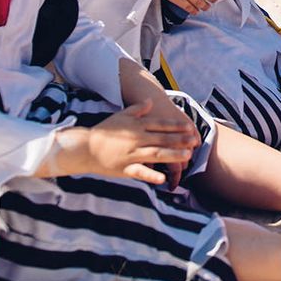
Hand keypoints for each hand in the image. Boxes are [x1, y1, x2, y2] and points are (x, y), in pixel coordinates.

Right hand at [61, 103, 200, 183]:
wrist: (85, 148)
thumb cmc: (104, 131)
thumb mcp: (121, 115)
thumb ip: (138, 109)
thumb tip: (151, 101)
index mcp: (137, 126)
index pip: (160, 125)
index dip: (176, 126)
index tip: (190, 127)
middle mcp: (136, 139)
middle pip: (162, 139)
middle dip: (180, 140)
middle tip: (195, 141)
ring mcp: (131, 154)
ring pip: (156, 154)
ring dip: (173, 155)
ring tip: (187, 156)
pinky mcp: (125, 168)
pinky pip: (140, 172)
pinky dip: (151, 175)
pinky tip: (163, 179)